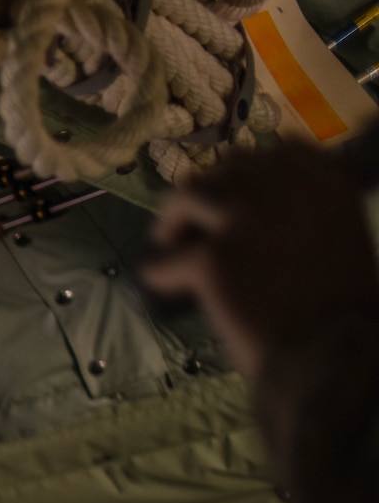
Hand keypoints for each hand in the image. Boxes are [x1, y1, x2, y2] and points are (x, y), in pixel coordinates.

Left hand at [141, 142, 378, 385]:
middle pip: (227, 169)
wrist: (331, 352)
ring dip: (173, 218)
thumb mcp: (340, 239)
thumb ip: (305, 216)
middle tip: (194, 221)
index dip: (250, 171)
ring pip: (189, 196)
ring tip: (166, 242)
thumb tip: (263, 220)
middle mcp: (285, 186)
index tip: (236, 191)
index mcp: (325, 181)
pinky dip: (159, 273)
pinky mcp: (211, 257)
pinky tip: (159, 284)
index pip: (279, 150)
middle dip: (209, 191)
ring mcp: (245, 217)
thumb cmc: (343, 309)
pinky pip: (166, 261)